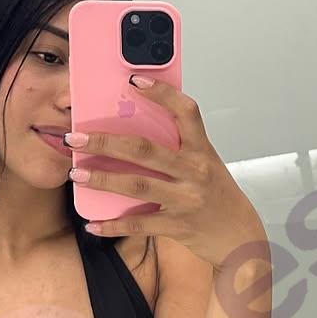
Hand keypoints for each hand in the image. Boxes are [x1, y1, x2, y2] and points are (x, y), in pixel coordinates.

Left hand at [66, 75, 266, 271]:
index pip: (185, 112)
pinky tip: (93, 223)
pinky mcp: (177, 226)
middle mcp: (194, 172)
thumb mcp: (206, 165)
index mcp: (202, 151)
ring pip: (136, 185)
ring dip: (102, 179)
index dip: (161, 94)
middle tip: (75, 136)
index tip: (134, 80)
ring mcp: (185, 200)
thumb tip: (133, 131)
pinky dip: (113, 224)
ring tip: (77, 173)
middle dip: (105, 142)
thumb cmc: (218, 197)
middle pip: (144, 150)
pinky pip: (139, 224)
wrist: (241, 237)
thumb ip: (179, 148)